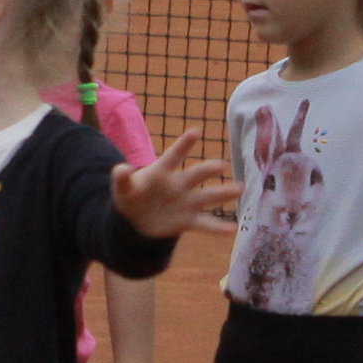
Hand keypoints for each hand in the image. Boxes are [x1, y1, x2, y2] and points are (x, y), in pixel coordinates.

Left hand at [112, 128, 240, 235]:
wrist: (136, 220)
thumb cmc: (131, 196)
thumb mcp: (123, 188)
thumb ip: (122, 179)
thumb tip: (122, 169)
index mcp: (162, 172)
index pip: (174, 156)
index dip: (183, 145)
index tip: (195, 132)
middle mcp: (179, 184)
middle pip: (196, 174)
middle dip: (209, 169)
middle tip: (221, 164)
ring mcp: (186, 202)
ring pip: (208, 196)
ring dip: (224, 192)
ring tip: (240, 188)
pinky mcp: (188, 221)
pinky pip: (205, 224)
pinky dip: (218, 228)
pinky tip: (232, 230)